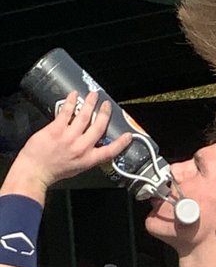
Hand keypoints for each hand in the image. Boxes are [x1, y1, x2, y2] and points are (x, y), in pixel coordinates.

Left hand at [2, 91, 131, 202]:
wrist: (35, 170)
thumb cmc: (53, 171)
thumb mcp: (77, 168)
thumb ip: (86, 156)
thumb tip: (91, 146)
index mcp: (88, 159)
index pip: (110, 151)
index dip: (121, 143)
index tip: (128, 136)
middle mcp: (81, 148)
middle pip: (98, 127)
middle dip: (104, 114)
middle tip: (106, 105)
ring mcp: (69, 137)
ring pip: (84, 116)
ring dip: (90, 103)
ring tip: (93, 95)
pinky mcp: (56, 129)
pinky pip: (66, 112)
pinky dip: (71, 102)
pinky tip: (74, 95)